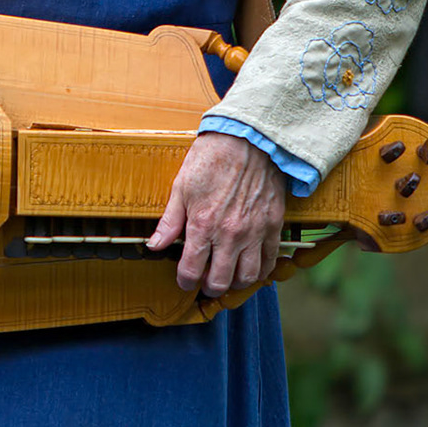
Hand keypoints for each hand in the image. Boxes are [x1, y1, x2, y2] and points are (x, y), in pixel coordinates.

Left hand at [147, 132, 287, 296]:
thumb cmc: (212, 158)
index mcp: (202, 225)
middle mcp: (229, 235)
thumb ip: (170, 221)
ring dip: (234, 282)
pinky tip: (250, 264)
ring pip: (246, 278)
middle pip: (219, 282)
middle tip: (204, 281)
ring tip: (226, 274)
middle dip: (208, 287)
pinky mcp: (273, 226)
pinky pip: (270, 262)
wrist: (249, 139)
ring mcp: (254, 233)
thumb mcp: (181, 186)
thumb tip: (154, 245)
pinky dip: (260, 270)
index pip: (190, 271)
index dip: (184, 282)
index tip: (184, 280)